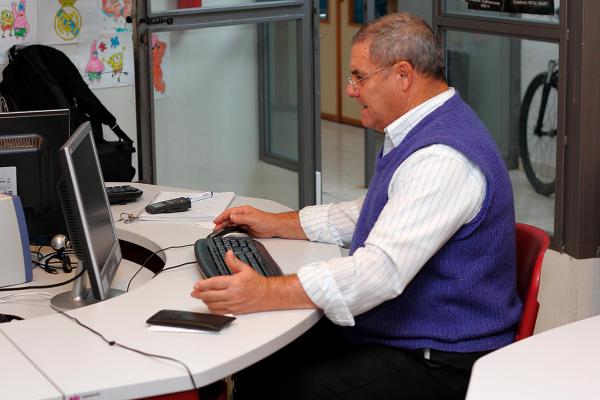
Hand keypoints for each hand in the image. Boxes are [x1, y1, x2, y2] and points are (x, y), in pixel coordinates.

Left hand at [190, 250, 316, 313]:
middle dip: (199, 294)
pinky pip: (219, 312)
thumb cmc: (257, 283)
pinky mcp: (234, 310)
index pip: (214, 283)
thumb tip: (228, 254)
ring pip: (213, 305)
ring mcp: (233, 304)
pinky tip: (209, 305)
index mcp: (234, 283)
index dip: (203, 284)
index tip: (197, 284)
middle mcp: (232, 294)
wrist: (266, 295)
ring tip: (200, 297)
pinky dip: (212, 309)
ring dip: (204, 301)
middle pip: (210, 295)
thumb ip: (234, 262)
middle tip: (194, 292)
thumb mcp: (246, 269)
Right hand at [212, 206, 306, 239]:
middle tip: (215, 228)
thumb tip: (231, 217)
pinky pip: (235, 229)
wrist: (273, 227)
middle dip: (221, 222)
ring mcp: (244, 222)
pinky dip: (230, 231)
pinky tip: (226, 233)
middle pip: (229, 218)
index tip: (216, 221)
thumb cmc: (266, 220)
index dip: (221, 216)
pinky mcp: (246, 228)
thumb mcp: (252, 219)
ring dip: (225, 227)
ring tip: (218, 231)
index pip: (229, 212)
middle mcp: (243, 216)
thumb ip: (240, 218)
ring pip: (231, 224)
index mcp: (243, 210)